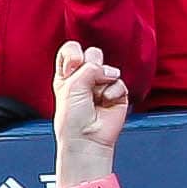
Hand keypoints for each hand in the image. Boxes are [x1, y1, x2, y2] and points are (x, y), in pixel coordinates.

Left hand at [51, 41, 129, 157]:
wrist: (87, 137)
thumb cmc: (73, 117)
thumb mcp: (71, 85)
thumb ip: (89, 67)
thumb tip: (110, 70)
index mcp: (67, 75)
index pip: (71, 49)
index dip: (73, 54)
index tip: (72, 68)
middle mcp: (84, 78)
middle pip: (92, 53)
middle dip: (89, 66)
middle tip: (84, 84)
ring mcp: (101, 85)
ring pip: (107, 66)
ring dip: (100, 81)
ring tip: (95, 97)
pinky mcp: (117, 94)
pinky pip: (119, 82)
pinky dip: (112, 92)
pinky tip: (106, 103)